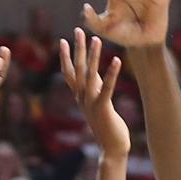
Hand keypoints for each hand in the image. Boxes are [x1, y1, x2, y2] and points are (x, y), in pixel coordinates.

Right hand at [59, 29, 127, 157]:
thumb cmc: (108, 128)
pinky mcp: (103, 108)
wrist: (112, 149)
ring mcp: (90, 103)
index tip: (63, 40)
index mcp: (80, 97)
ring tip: (96, 39)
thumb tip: (94, 75)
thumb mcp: (98, 105)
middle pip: (77, 69)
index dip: (65, 57)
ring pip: (89, 75)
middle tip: (78, 30)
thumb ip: (94, 90)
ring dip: (93, 56)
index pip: (69, 73)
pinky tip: (117, 60)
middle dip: (77, 49)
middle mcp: (82, 98)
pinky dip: (111, 73)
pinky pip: (106, 88)